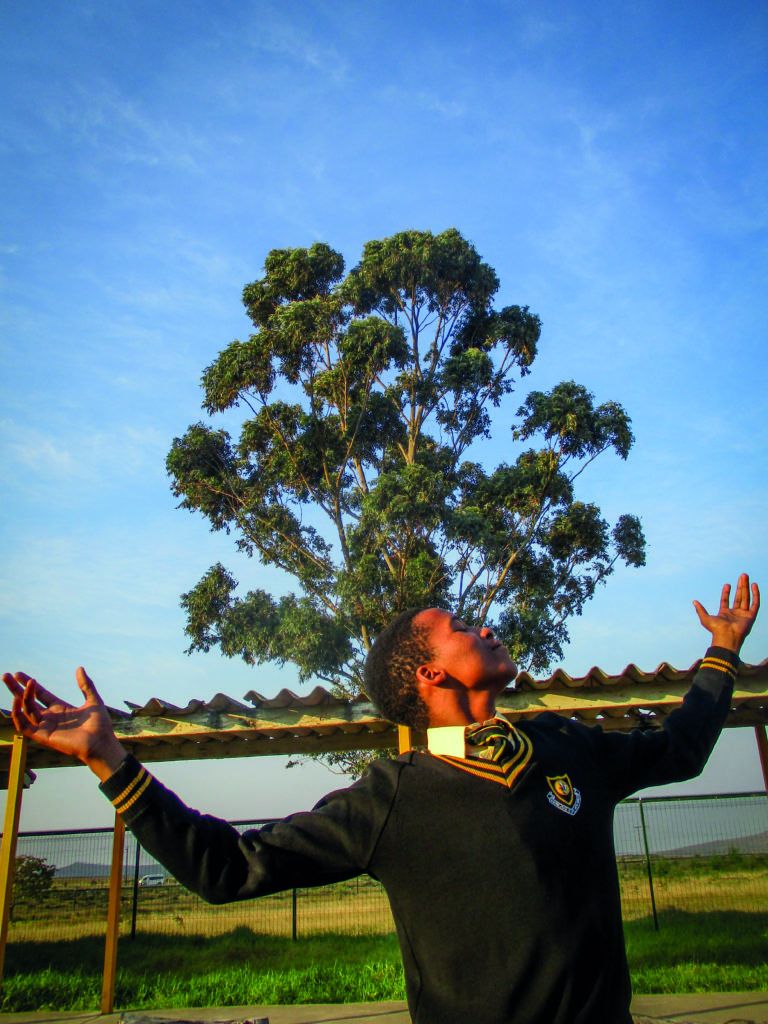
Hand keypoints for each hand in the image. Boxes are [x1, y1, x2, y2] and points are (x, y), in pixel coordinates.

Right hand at [1, 668, 125, 780]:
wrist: (100, 742)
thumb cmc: (99, 725)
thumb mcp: (93, 699)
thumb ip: (85, 685)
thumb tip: (79, 668)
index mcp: (60, 708)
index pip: (40, 694)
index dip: (30, 684)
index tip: (18, 674)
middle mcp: (50, 717)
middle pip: (28, 701)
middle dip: (17, 689)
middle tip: (6, 676)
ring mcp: (45, 726)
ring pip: (26, 710)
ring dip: (20, 696)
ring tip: (17, 682)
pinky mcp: (42, 736)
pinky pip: (24, 725)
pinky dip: (18, 714)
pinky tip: (17, 701)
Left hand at [693, 574, 759, 653]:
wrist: (727, 636)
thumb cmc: (716, 629)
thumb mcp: (705, 618)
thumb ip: (700, 610)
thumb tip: (694, 601)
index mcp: (725, 614)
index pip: (726, 600)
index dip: (726, 592)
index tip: (727, 584)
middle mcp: (735, 614)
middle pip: (738, 597)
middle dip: (740, 586)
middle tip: (742, 576)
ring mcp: (743, 615)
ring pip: (746, 598)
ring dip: (746, 587)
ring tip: (745, 576)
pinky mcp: (751, 616)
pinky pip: (755, 603)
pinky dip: (755, 594)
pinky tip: (753, 585)